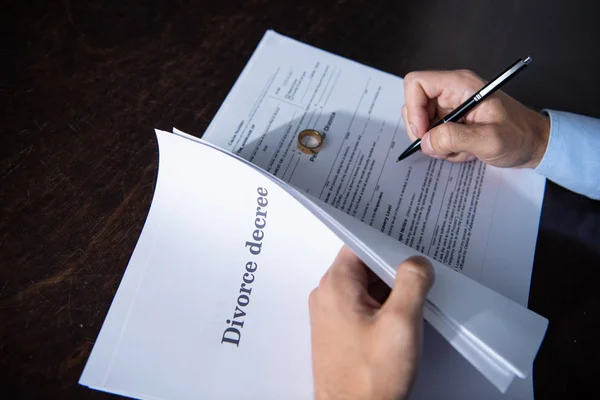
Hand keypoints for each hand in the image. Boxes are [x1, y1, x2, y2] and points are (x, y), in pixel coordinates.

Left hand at [309, 246, 433, 399]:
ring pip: (366, 287)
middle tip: (421, 272)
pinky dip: (383, 307)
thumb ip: (412, 283)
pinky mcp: (340, 332)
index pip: (359, 244)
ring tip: (416, 298)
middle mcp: (328, 296)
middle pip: (364, 265)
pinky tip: (403, 319)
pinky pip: (363, 307)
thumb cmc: (369, 378)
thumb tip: (417, 262)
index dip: (385, 241)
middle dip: (393, 268)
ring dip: (390, 290)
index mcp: (336, 285)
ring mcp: (332, 315)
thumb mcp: (401, 323)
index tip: (409, 242)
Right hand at [402, 70, 550, 167]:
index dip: (413, 108)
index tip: (423, 132)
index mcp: (460, 85)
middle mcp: (452, 93)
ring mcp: (451, 108)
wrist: (536, 145)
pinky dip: (444, 149)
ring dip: (437, 144)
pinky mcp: (453, 123)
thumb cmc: (520, 136)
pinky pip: (434, 136)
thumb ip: (455, 138)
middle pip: (414, 106)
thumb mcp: (489, 139)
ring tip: (461, 150)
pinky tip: (466, 151)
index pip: (416, 83)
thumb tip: (426, 142)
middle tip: (441, 147)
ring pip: (423, 125)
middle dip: (424, 132)